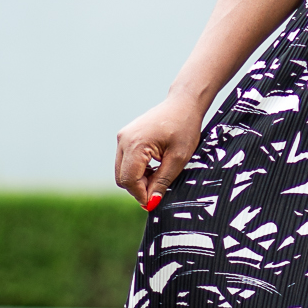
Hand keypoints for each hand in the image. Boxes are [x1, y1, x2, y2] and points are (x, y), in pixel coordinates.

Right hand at [115, 92, 205, 207]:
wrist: (183, 104)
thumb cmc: (184, 128)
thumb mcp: (178, 159)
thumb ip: (162, 181)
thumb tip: (151, 203)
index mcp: (135, 144)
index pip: (129, 180)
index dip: (141, 195)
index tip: (155, 203)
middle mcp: (124, 140)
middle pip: (122, 178)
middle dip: (138, 188)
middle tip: (159, 189)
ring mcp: (122, 137)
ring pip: (122, 171)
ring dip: (138, 179)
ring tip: (159, 175)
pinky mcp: (125, 137)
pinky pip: (125, 161)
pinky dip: (137, 170)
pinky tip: (154, 166)